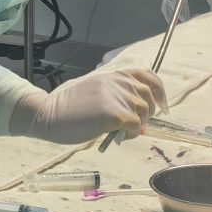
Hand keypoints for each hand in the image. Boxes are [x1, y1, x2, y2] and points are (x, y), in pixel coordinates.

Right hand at [22, 67, 166, 143]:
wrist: (49, 115)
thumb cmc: (69, 109)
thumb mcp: (96, 93)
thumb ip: (117, 96)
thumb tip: (138, 116)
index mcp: (113, 76)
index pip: (146, 76)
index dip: (158, 90)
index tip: (162, 104)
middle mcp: (118, 83)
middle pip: (148, 97)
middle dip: (148, 112)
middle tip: (135, 125)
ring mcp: (117, 97)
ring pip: (144, 112)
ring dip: (138, 124)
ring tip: (122, 131)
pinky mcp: (114, 113)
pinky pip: (135, 126)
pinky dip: (131, 133)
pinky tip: (118, 135)